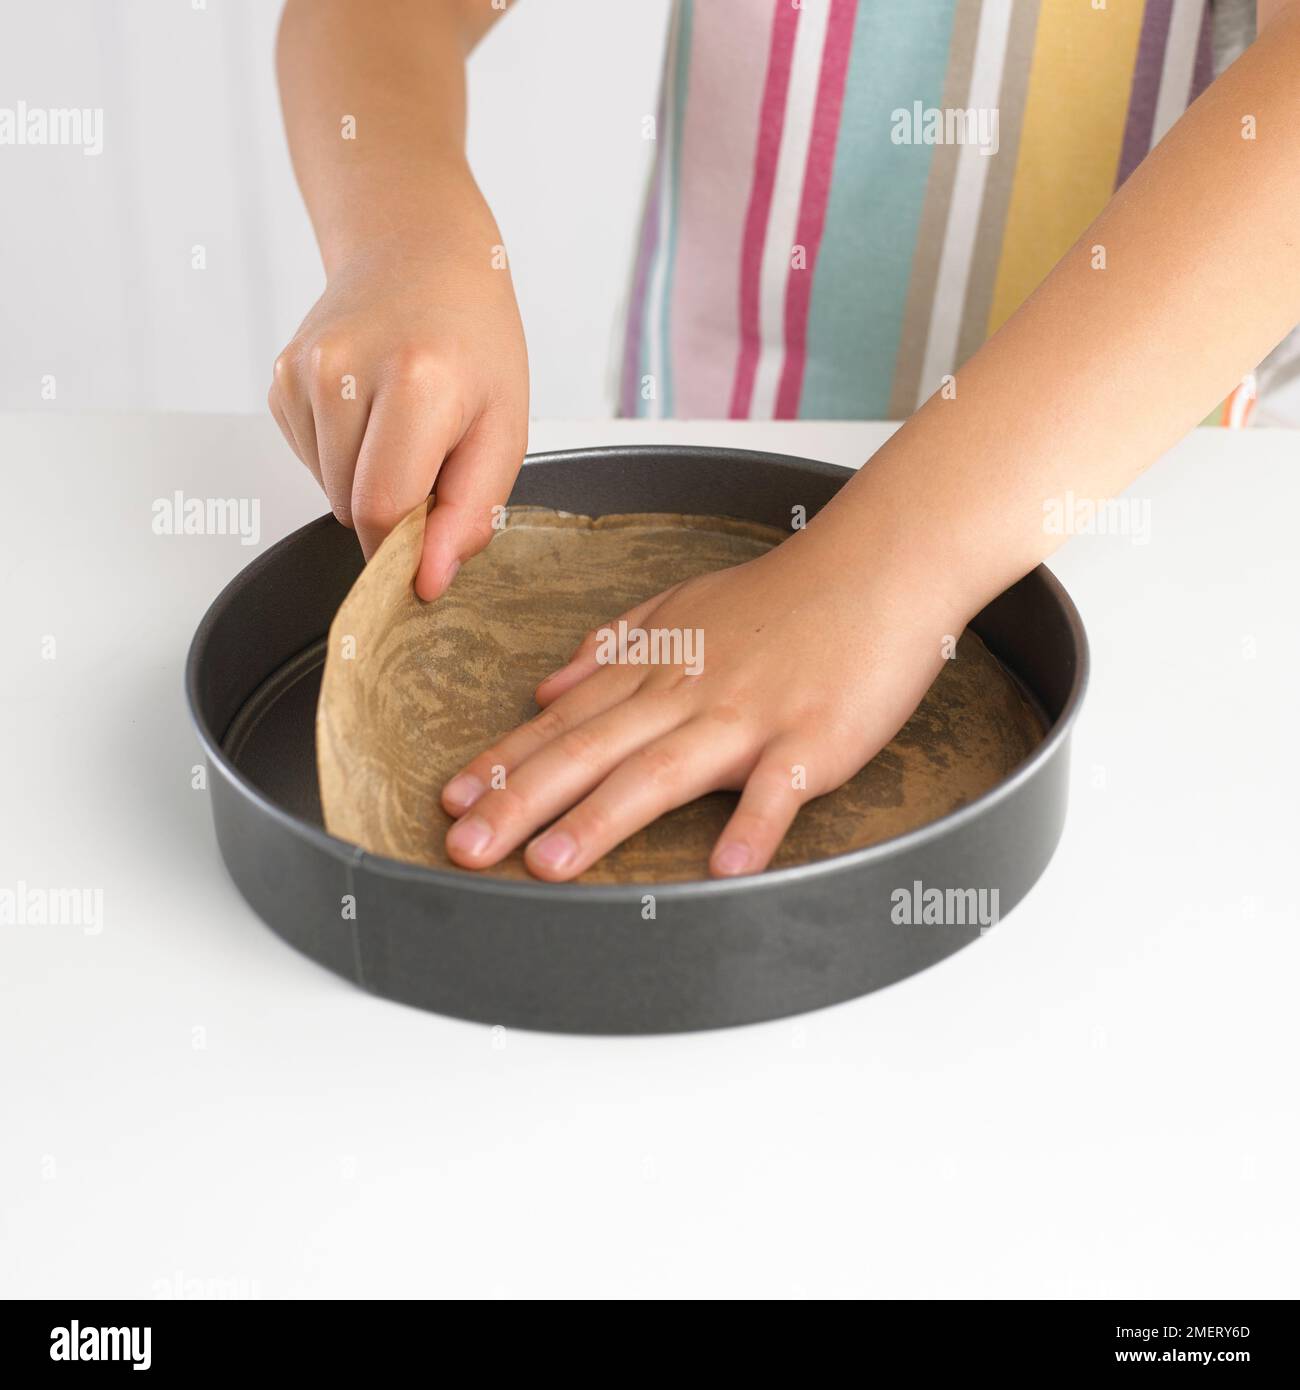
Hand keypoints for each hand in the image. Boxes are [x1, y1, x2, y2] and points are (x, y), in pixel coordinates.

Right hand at [268, 216, 528, 599]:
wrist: (420, 255)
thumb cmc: (473, 340)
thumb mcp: (505, 430)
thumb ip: (470, 515)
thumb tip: (428, 582)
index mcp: (415, 381)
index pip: (382, 509)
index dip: (404, 548)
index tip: (426, 551)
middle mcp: (345, 370)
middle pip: (353, 507)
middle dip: (397, 507)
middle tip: (434, 457)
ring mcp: (302, 371)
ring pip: (330, 490)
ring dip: (369, 480)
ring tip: (403, 424)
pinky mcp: (280, 378)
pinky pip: (312, 460)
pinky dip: (344, 454)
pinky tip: (370, 409)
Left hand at [438, 526, 969, 879]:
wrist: (875, 566)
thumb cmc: (784, 596)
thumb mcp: (684, 606)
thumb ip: (615, 646)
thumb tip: (549, 685)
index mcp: (657, 667)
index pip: (566, 720)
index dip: (505, 761)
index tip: (452, 798)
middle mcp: (688, 693)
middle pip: (591, 750)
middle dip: (520, 800)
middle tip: (464, 847)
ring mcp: (748, 717)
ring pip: (661, 770)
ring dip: (600, 819)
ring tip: (547, 866)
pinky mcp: (811, 738)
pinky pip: (777, 790)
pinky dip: (752, 828)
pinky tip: (721, 871)